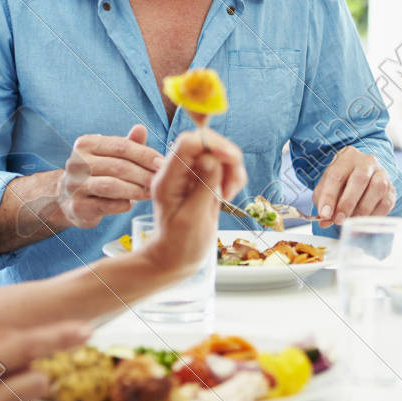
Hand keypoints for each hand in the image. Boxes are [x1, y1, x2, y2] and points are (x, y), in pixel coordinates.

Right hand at [56, 125, 163, 228]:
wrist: (69, 198)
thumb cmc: (98, 173)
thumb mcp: (111, 155)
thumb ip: (127, 143)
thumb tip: (141, 128)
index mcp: (86, 144)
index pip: (122, 146)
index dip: (146, 155)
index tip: (163, 164)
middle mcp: (76, 162)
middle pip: (119, 166)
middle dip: (144, 174)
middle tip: (160, 181)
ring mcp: (74, 185)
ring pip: (112, 186)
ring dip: (136, 190)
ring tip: (149, 193)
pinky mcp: (76, 206)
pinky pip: (106, 205)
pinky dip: (123, 204)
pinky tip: (131, 203)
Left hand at [141, 128, 245, 273]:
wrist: (177, 257)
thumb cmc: (180, 244)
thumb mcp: (192, 218)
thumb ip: (203, 187)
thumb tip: (211, 158)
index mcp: (168, 179)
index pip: (188, 143)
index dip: (212, 144)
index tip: (230, 160)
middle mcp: (178, 171)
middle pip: (207, 143)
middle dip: (227, 158)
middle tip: (231, 186)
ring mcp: (191, 174)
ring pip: (219, 153)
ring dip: (232, 170)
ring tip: (228, 195)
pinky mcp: (204, 179)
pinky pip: (225, 166)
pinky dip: (233, 177)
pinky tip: (228, 195)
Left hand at [314, 147, 395, 227]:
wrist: (361, 178)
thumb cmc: (341, 182)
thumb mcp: (326, 186)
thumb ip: (323, 202)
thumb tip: (325, 220)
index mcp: (347, 157)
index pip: (337, 174)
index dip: (329, 196)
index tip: (324, 215)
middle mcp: (367, 162)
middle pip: (360, 178)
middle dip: (348, 202)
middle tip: (339, 220)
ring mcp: (382, 174)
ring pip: (378, 188)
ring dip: (363, 209)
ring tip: (351, 222)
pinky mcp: (391, 189)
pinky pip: (386, 202)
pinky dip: (374, 215)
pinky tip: (363, 222)